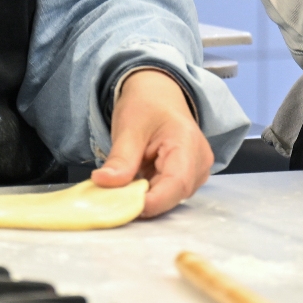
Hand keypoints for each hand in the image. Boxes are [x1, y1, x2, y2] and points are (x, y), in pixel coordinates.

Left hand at [93, 68, 211, 217]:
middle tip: (112, 199)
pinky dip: (149, 194)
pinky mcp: (188, 178)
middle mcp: (199, 162)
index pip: (176, 183)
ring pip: (171, 199)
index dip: (151, 202)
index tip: (121, 208)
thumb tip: (102, 183)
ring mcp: (196, 172)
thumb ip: (120, 158)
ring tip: (122, 188)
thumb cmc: (146, 105)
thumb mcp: (128, 127)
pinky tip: (133, 186)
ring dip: (145, 199)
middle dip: (143, 202)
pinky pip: (168, 194)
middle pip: (174, 195)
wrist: (158, 94)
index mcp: (188, 144)